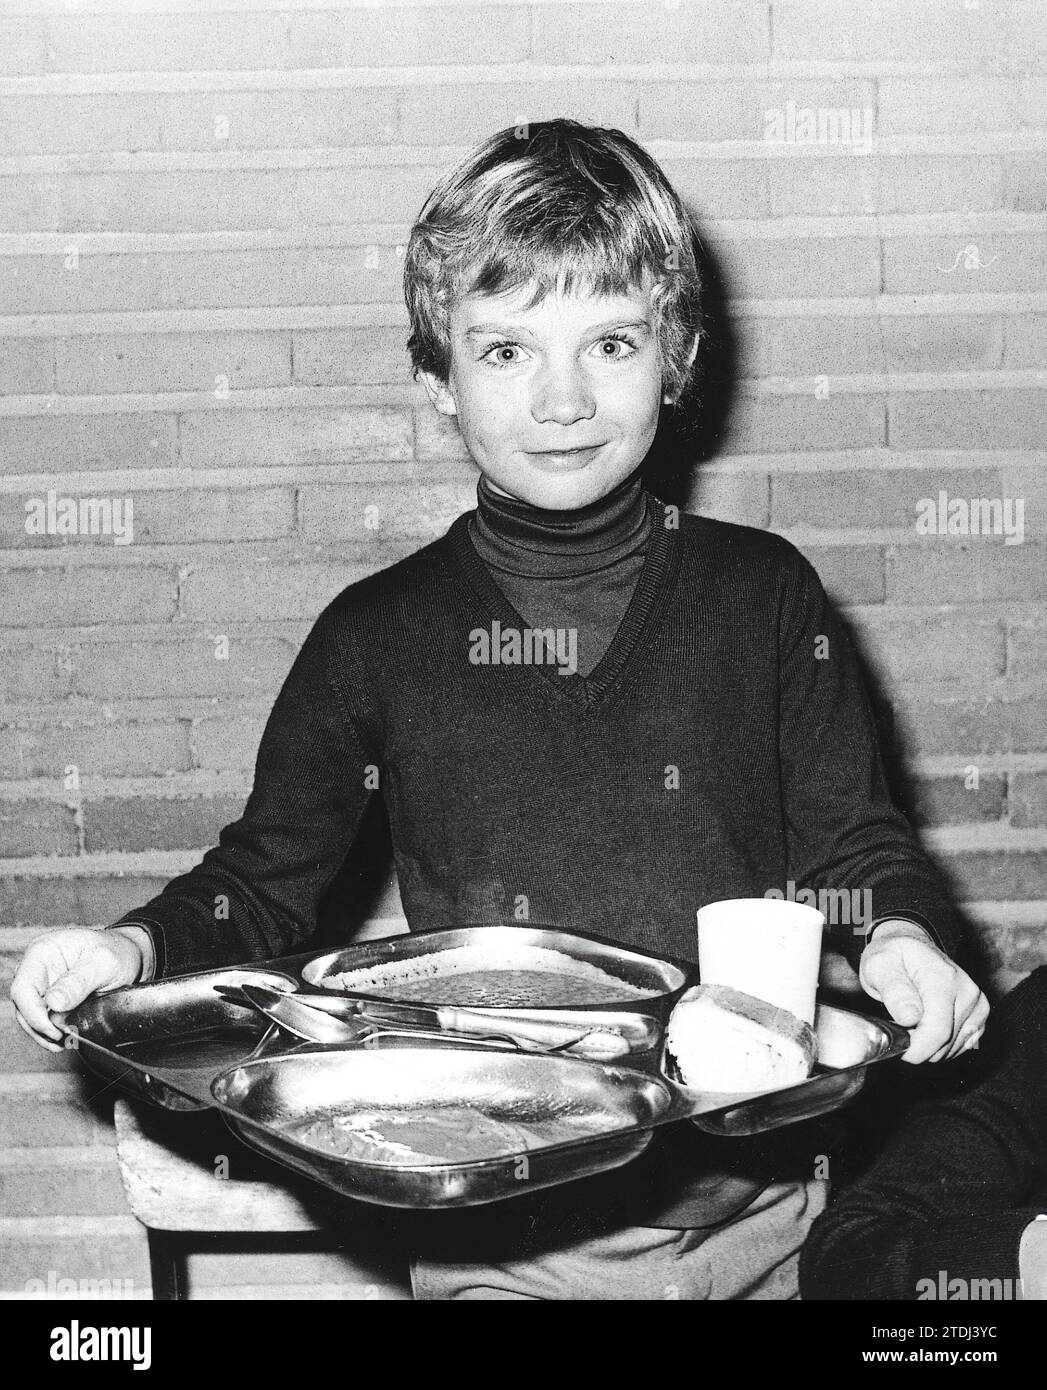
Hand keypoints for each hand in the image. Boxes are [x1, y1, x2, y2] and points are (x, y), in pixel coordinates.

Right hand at [10, 928, 144, 1052]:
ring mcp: (43, 983)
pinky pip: (43, 1019)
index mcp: (44, 950)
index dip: (33, 1013)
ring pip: (29, 1015)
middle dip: (39, 1027)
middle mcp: (38, 967)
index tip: (53, 1029)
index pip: (23, 987)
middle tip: (62, 1039)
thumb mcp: (104, 963)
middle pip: (23, 1005)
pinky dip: (51, 1032)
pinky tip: (64, 1039)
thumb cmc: (117, 951)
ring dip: (44, 1033)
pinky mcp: (50, 998)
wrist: (130, 955)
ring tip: (64, 1042)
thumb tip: (53, 1003)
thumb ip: (79, 982)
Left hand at [859, 919, 988, 1063]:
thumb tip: (910, 1018)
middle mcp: (967, 991)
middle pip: (945, 1043)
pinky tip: (926, 1029)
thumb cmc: (893, 957)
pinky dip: (942, 1046)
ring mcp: (977, 1003)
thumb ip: (894, 992)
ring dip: (929, 1047)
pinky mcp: (980, 1015)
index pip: (937, 1031)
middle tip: (898, 1029)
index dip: (915, 1049)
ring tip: (911, 1025)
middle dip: (918, 1047)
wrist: (911, 947)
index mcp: (943, 978)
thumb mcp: (880, 966)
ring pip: (953, 1049)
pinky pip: (962, 1047)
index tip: (896, 1047)